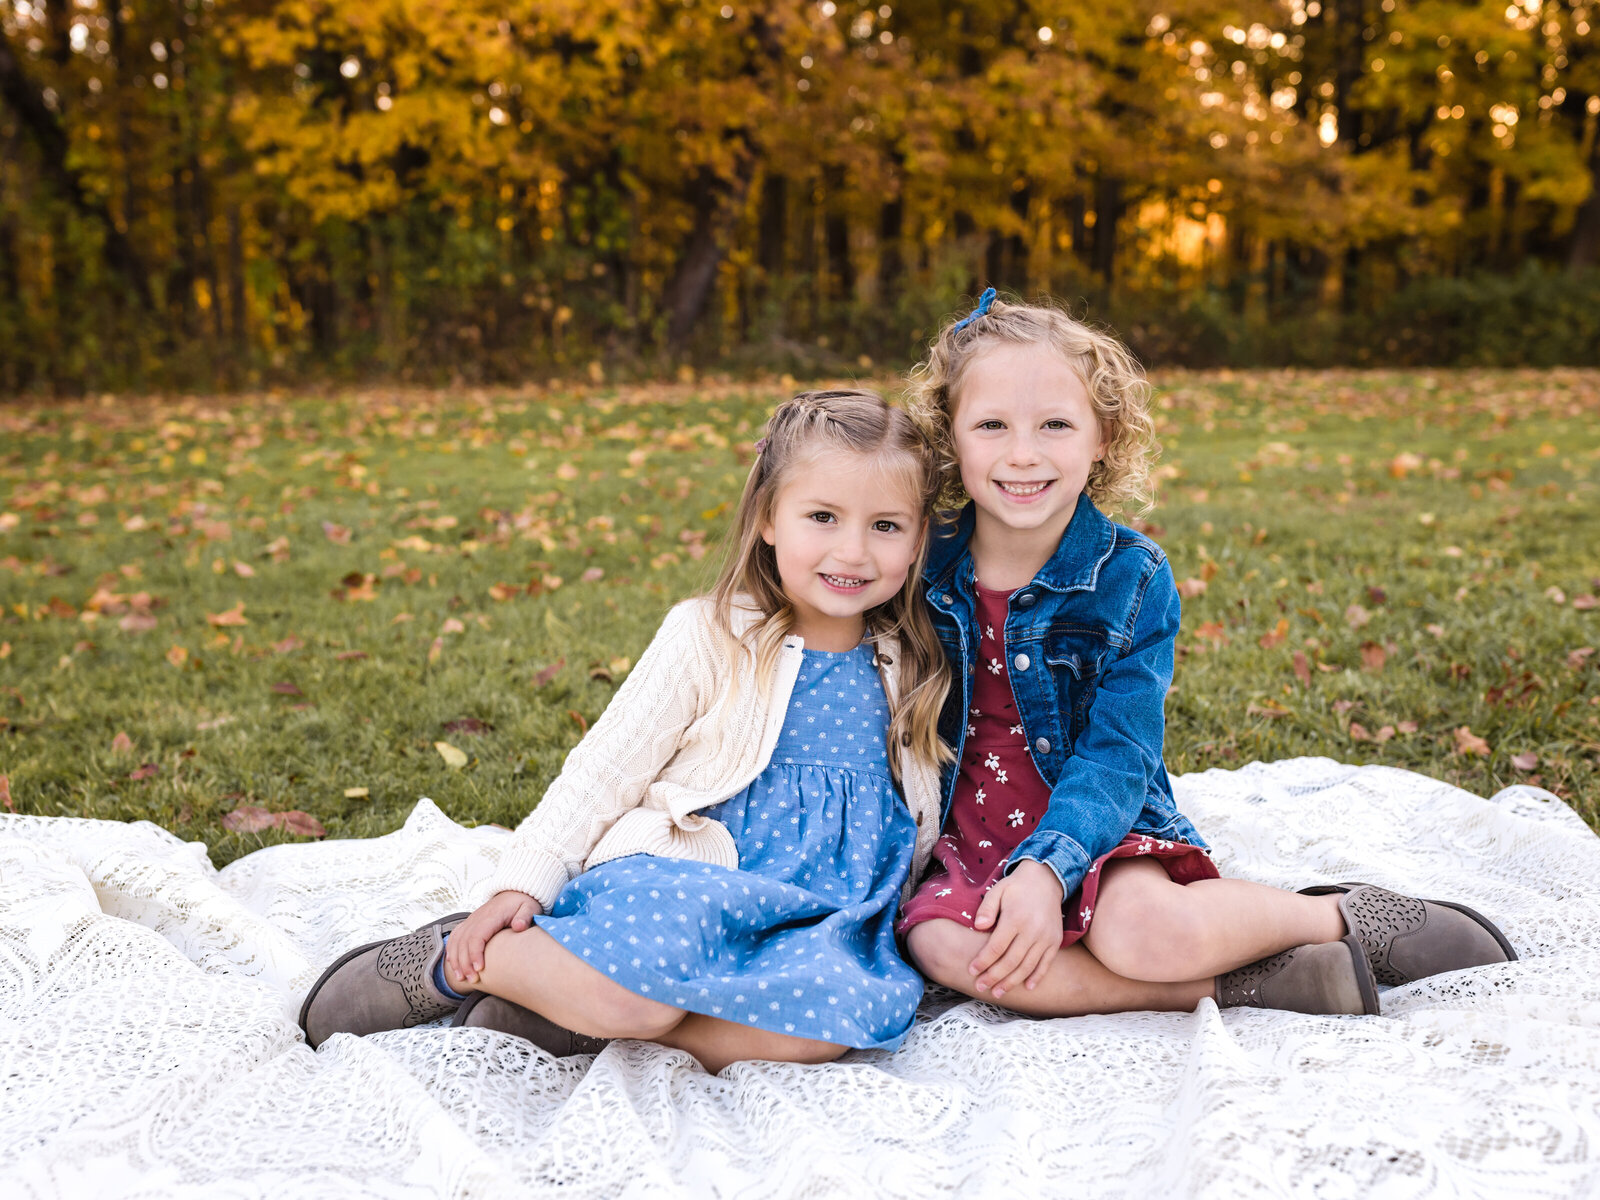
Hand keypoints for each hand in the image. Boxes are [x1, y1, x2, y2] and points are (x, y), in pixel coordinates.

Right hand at [446, 890, 541, 987]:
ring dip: (456, 960)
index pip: (477, 936)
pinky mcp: (470, 923)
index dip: (475, 953)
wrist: (516, 892)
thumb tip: (519, 926)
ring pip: (457, 941)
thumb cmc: (523, 902)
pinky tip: (452, 963)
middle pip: (464, 942)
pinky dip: (451, 950)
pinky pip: (455, 936)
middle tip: (472, 980)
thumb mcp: (529, 907)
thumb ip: (524, 916)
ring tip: (460, 977)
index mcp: (491, 916)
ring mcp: (472, 920)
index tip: (479, 969)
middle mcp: (477, 918)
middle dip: (465, 963)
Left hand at [969, 860, 1065, 1000]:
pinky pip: (1046, 964)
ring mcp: (1046, 938)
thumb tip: (978, 927)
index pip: (996, 947)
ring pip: (1027, 966)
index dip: (983, 961)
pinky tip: (1026, 987)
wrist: (1047, 880)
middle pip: (1011, 961)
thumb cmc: (1017, 887)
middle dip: (994, 977)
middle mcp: (1032, 930)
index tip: (972, 971)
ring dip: (1011, 982)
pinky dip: (1036, 977)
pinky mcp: (1055, 941)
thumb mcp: (998, 890)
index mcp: (1015, 918)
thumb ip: (986, 908)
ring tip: (998, 992)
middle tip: (980, 987)